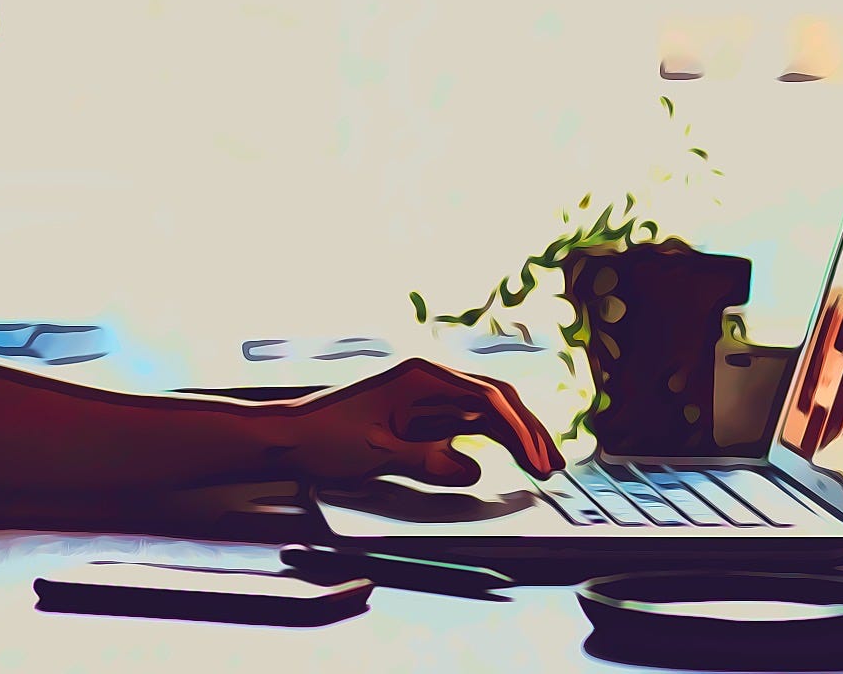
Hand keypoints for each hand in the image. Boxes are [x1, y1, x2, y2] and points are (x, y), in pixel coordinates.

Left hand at [284, 358, 561, 486]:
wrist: (290, 437)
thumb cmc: (326, 438)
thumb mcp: (378, 453)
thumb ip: (427, 459)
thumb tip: (471, 467)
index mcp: (420, 376)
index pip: (488, 396)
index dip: (519, 429)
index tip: (537, 459)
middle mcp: (427, 379)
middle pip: (495, 399)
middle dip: (527, 431)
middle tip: (552, 465)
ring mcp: (425, 395)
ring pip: (485, 409)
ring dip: (514, 435)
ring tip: (541, 464)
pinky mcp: (419, 413)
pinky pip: (466, 421)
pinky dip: (491, 438)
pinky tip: (507, 457)